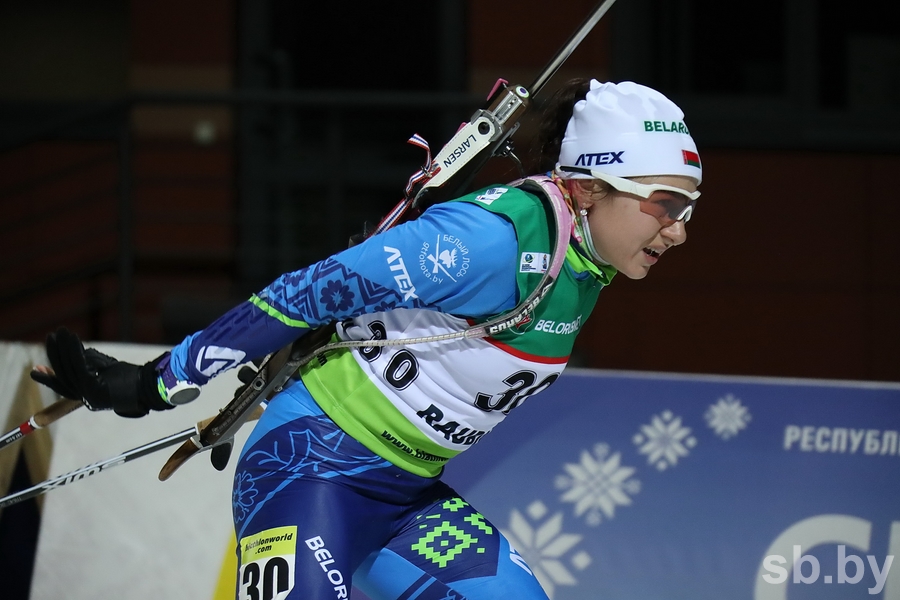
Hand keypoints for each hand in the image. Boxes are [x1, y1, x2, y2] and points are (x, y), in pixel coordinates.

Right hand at [31, 327, 172, 417]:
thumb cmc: (133, 380)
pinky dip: (73, 351)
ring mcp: (90, 394)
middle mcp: (87, 398)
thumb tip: (75, 351)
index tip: (35, 369)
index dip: (49, 378)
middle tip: (50, 337)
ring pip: (70, 368)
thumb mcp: (108, 371)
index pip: (64, 387)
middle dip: (55, 355)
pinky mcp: (95, 387)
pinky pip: (79, 366)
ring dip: (63, 348)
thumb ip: (91, 363)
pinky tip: (70, 338)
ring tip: (59, 332)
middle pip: (63, 375)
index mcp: (90, 397)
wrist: (150, 388)